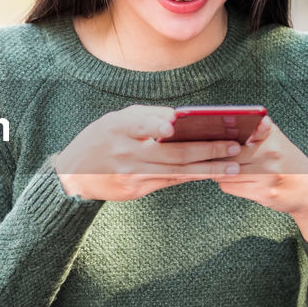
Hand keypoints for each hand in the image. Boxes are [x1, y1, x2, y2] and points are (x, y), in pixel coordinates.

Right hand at [54, 105, 242, 201]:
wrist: (73, 175)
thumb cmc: (100, 139)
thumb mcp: (116, 120)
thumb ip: (147, 116)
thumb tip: (180, 118)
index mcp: (118, 128)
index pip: (141, 125)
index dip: (157, 126)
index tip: (175, 125)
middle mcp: (125, 153)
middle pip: (172, 153)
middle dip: (207, 150)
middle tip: (234, 147)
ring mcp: (131, 175)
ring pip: (176, 172)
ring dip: (207, 169)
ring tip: (233, 167)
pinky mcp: (135, 190)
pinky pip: (169, 181)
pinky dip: (191, 177)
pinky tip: (211, 174)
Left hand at [213, 116, 307, 246]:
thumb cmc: (289, 163)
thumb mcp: (277, 140)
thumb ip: (257, 129)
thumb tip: (227, 120)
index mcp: (271, 137)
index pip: (237, 132)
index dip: (222, 137)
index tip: (211, 138)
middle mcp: (270, 154)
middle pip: (227, 154)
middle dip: (217, 156)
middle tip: (211, 156)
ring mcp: (267, 175)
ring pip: (226, 172)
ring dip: (220, 171)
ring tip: (223, 168)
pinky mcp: (263, 192)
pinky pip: (231, 187)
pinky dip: (227, 183)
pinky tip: (235, 180)